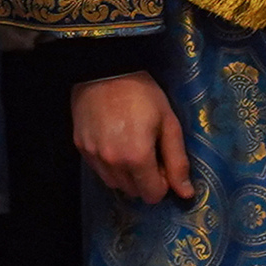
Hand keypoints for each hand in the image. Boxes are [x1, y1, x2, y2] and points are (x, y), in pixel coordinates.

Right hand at [74, 72, 193, 204]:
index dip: (163, 182)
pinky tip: (114, 143)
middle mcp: (112, 162)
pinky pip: (98, 170)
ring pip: (114, 184)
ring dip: (126, 175)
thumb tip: (186, 193)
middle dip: (145, 179)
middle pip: (133, 191)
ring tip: (130, 149)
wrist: (104, 70)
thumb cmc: (143, 95)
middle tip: (149, 153)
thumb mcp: (169, 124)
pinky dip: (109, 165)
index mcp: (137, 157)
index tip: (163, 163)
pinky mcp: (80, 147)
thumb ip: (177, 161)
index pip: (152, 194)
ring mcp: (93, 155)